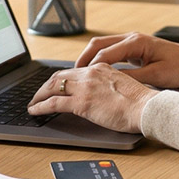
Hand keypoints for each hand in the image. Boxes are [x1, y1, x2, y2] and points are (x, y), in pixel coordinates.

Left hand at [28, 64, 157, 133]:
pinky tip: (35, 111)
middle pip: (59, 76)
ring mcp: (85, 88)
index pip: (74, 71)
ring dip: (39, 95)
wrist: (145, 107)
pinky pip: (53, 103)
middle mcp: (90, 73)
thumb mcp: (123, 86)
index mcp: (101, 68)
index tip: (55, 85)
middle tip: (38, 94)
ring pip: (53, 87)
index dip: (61, 78)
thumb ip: (108, 85)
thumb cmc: (140, 102)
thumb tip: (101, 94)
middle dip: (46, 85)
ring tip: (33, 103)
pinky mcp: (82, 103)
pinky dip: (41, 106)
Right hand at [72, 32, 178, 89]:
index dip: (89, 67)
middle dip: (82, 59)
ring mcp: (132, 42)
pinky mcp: (134, 49)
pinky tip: (95, 73)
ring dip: (89, 59)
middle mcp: (131, 38)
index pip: (104, 53)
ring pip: (102, 47)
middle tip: (71, 75)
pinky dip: (99, 61)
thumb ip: (133, 78)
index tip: (79, 79)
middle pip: (98, 45)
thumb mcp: (157, 75)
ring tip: (78, 75)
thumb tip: (111, 83)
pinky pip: (111, 52)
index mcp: (136, 42)